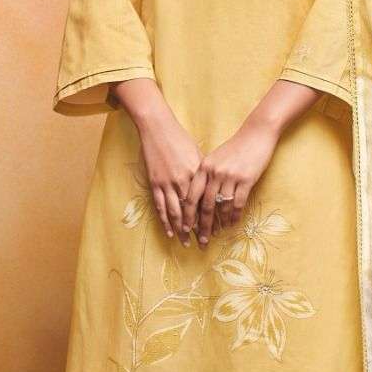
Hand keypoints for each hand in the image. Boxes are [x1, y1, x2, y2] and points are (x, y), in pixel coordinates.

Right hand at [135, 107, 204, 245]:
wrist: (157, 127)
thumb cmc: (180, 138)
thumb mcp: (197, 154)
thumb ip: (203, 173)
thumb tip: (212, 189)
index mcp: (197, 173)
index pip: (206, 201)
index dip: (211, 217)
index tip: (217, 231)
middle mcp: (183, 180)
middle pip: (192, 210)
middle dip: (198, 229)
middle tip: (203, 244)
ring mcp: (167, 182)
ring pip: (176, 212)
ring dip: (182, 230)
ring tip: (187, 243)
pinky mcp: (155, 182)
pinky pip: (160, 206)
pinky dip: (165, 221)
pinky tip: (169, 232)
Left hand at [182, 118, 280, 245]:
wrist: (256, 134)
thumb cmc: (235, 148)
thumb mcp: (215, 158)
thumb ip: (206, 175)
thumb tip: (198, 198)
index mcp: (203, 168)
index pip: (191, 196)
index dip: (187, 215)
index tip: (185, 228)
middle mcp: (214, 173)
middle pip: (204, 205)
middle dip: (201, 226)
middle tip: (201, 241)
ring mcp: (230, 176)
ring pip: (221, 207)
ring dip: (219, 223)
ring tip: (217, 234)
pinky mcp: (246, 179)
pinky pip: (238, 203)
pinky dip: (234, 216)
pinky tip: (232, 224)